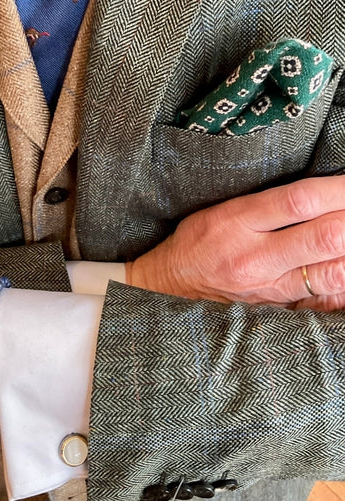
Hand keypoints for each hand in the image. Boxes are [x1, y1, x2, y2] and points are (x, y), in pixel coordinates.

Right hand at [127, 176, 344, 310]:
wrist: (172, 284)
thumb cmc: (199, 239)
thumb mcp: (226, 208)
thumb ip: (272, 203)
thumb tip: (324, 196)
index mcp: (238, 221)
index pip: (299, 201)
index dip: (337, 190)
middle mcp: (256, 257)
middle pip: (324, 236)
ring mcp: (269, 289)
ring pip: (332, 273)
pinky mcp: (277, 310)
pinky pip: (325, 302)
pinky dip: (344, 286)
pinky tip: (344, 266)